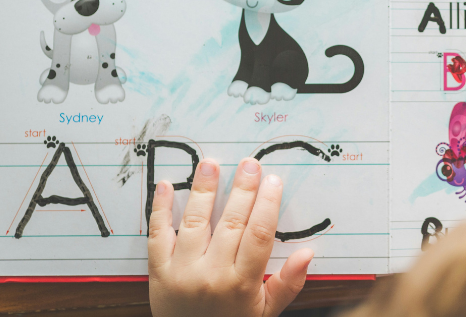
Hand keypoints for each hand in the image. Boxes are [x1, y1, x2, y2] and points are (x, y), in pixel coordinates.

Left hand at [148, 158, 313, 316]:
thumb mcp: (266, 311)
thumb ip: (288, 283)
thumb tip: (308, 253)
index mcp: (242, 284)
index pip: (258, 236)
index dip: (267, 205)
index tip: (273, 181)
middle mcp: (212, 275)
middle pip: (231, 223)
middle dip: (243, 190)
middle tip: (250, 164)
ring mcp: (182, 271)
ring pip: (194, 222)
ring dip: (203, 191)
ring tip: (211, 164)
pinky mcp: (158, 270)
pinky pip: (158, 235)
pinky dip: (159, 208)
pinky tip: (164, 185)